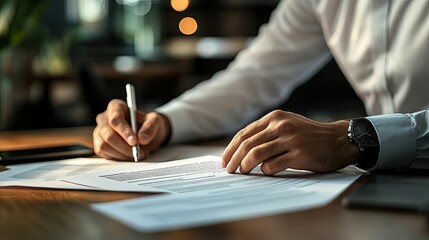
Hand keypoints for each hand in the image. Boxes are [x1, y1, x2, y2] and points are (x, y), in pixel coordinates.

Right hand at [93, 99, 170, 160]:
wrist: (146, 135)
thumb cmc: (148, 125)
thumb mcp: (155, 121)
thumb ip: (150, 127)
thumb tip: (142, 138)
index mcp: (116, 107)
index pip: (116, 119)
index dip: (124, 132)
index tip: (134, 141)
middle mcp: (104, 118)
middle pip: (108, 134)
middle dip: (124, 146)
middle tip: (139, 152)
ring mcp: (100, 131)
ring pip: (104, 145)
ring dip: (122, 153)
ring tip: (136, 154)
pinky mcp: (99, 144)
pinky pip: (103, 153)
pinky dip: (117, 157)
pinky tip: (128, 155)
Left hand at [221, 110, 359, 174]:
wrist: (339, 140)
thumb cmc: (310, 135)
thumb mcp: (288, 124)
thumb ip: (268, 132)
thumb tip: (242, 149)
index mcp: (275, 117)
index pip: (245, 133)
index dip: (231, 148)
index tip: (224, 159)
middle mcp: (281, 125)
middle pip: (247, 144)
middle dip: (234, 159)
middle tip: (229, 169)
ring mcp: (290, 139)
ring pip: (256, 154)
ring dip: (245, 166)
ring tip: (242, 172)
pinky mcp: (298, 154)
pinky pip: (272, 165)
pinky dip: (265, 171)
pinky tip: (265, 173)